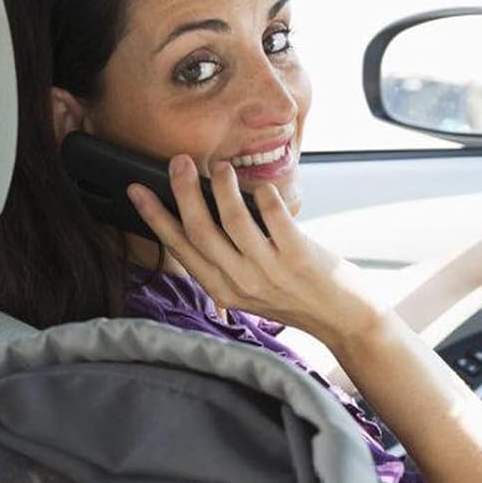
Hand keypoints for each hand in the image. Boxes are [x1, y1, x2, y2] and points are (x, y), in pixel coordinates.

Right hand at [127, 155, 381, 343]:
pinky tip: (262, 185)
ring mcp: (269, 272)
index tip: (138, 190)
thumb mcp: (251, 287)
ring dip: (223, 189)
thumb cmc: (298, 297)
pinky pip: (275, 221)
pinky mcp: (298, 259)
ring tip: (221, 167)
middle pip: (199, 232)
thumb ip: (228, 260)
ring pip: (233, 223)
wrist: (343, 320)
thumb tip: (206, 210)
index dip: (156, 217)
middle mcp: (240, 283)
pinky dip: (265, 198)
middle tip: (179, 162)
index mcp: (222, 289)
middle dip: (184, 194)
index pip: (180, 248)